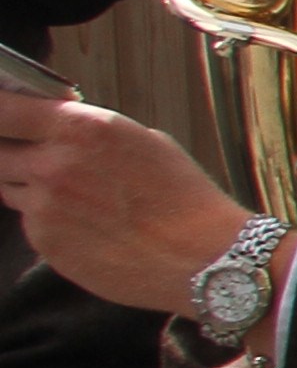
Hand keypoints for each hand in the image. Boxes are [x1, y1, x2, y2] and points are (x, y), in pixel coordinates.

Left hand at [0, 96, 253, 315]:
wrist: (204, 258)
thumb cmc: (185, 198)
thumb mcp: (143, 141)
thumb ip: (89, 133)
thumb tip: (58, 128)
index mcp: (80, 128)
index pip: (3, 110)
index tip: (3, 118)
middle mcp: (52, 164)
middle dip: (12, 154)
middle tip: (39, 161)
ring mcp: (43, 207)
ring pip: (9, 188)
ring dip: (29, 188)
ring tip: (77, 200)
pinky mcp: (44, 243)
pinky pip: (30, 223)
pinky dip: (50, 223)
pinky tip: (89, 229)